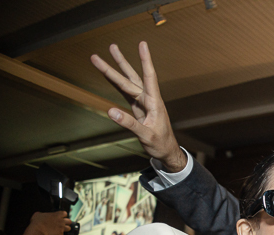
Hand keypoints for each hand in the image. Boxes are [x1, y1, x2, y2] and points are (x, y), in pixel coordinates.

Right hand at [22, 211, 69, 234]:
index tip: (60, 217)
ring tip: (61, 230)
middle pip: (69, 221)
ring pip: (69, 228)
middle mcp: (61, 221)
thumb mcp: (38, 214)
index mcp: (57, 215)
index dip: (62, 216)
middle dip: (66, 223)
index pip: (65, 213)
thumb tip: (40, 214)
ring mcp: (61, 227)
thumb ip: (41, 214)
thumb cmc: (37, 222)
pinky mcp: (60, 234)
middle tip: (62, 224)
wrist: (37, 230)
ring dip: (65, 230)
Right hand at [91, 42, 186, 171]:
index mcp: (154, 103)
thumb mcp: (146, 136)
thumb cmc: (161, 144)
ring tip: (107, 53)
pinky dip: (116, 83)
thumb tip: (110, 111)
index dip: (145, 60)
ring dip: (117, 68)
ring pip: (127, 82)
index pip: (150, 77)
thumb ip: (129, 124)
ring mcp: (143, 102)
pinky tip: (108, 74)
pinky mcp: (138, 108)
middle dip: (120, 63)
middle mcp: (149, 99)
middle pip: (132, 77)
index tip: (142, 44)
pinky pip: (125, 92)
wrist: (167, 151)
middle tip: (110, 46)